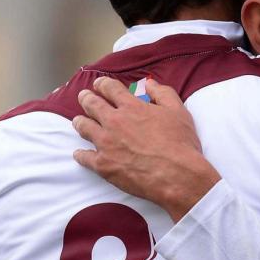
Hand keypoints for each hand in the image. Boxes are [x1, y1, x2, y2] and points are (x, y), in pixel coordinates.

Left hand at [73, 75, 220, 220]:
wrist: (176, 175)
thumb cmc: (180, 144)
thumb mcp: (178, 112)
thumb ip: (163, 93)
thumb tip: (150, 83)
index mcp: (131, 107)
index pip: (110, 88)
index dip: (102, 84)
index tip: (99, 85)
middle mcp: (114, 122)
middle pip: (91, 104)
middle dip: (86, 98)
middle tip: (84, 97)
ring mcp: (105, 143)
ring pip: (83, 127)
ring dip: (80, 122)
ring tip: (79, 121)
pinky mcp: (103, 164)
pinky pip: (84, 156)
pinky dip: (81, 154)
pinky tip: (80, 153)